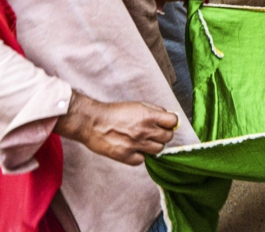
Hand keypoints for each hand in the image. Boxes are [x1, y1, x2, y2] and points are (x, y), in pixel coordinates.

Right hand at [54, 92, 177, 165]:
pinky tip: (133, 149)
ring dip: (153, 146)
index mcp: (149, 116)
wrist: (92, 122)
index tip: (165, 124)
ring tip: (143, 141)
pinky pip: (142, 160)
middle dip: (163, 134)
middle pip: (168, 137)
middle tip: (154, 133)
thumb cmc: (114, 112)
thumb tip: (167, 118)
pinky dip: (139, 156)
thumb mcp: (137, 105)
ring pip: (158, 150)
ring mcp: (136, 145)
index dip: (170, 123)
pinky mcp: (126, 156)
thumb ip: (154, 111)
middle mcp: (145, 131)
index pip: (173, 122)